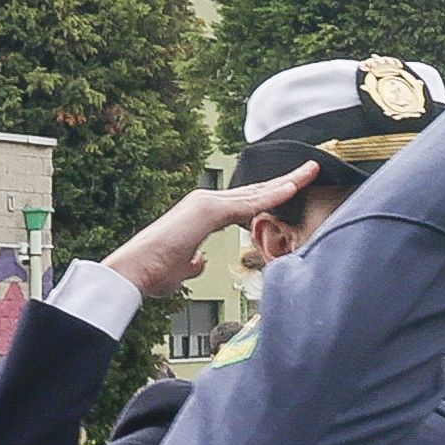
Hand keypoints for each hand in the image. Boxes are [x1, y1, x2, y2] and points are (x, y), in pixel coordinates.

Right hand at [104, 163, 316, 296]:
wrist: (133, 272)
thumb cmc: (153, 273)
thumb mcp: (181, 270)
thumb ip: (194, 264)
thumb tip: (202, 262)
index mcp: (203, 215)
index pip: (245, 202)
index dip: (270, 195)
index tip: (291, 191)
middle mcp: (206, 202)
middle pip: (255, 190)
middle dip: (285, 181)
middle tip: (311, 170)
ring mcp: (207, 203)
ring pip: (256, 191)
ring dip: (287, 182)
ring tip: (311, 171)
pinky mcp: (207, 210)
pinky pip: (249, 202)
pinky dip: (273, 195)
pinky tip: (293, 189)